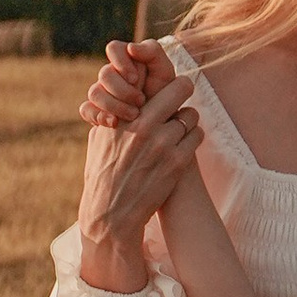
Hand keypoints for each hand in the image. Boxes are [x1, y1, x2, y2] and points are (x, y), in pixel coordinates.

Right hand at [76, 69, 205, 291]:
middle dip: (182, 91)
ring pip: (191, 115)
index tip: (166, 87)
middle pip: (180, 89)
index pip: (153, 84)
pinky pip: (197, 136)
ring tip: (178, 129)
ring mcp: (163, 144)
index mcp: (124, 118)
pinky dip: (192, 138)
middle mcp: (144, 127)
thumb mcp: (100, 138)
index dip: (162, 83)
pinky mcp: (178, 163)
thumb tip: (127, 95)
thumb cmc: (103, 173)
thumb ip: (114, 114)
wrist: (111, 213)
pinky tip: (183, 145)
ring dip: (187, 120)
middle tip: (181, 98)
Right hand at [80, 38, 167, 130]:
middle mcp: (112, 74)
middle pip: (104, 74)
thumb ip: (153, 52)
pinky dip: (98, 115)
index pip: (114, 48)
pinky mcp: (96, 110)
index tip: (134, 78)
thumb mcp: (164, 72)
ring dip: (114, 104)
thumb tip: (131, 47)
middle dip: (123, 89)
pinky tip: (114, 122)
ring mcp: (102, 92)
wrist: (162, 123)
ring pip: (95, 92)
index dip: (121, 62)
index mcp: (127, 59)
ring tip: (134, 115)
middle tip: (141, 101)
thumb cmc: (166, 93)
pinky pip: (86, 109)